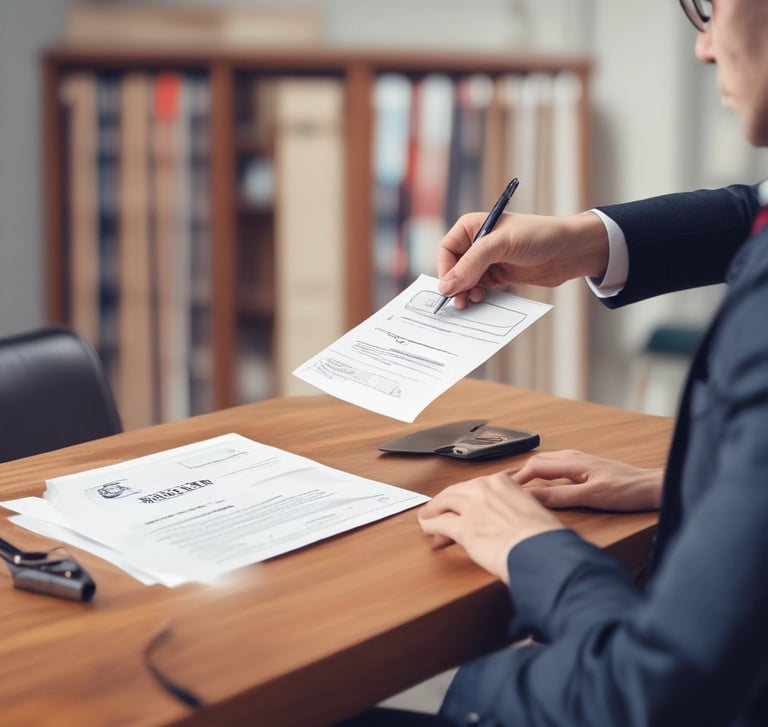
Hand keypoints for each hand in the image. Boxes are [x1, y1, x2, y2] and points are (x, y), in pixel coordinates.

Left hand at [418, 471, 563, 583]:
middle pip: (456, 492)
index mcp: (502, 482)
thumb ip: (515, 507)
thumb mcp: (531, 509)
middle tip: (438, 509)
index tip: (461, 503)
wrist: (541, 550)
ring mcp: (471, 507)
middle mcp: (484, 489)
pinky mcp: (463, 528)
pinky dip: (431, 525)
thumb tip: (511, 518)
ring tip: (427, 517)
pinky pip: (439, 523)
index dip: (465, 496)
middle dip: (445, 501)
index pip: (475, 486)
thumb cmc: (544, 536)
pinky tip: (427, 529)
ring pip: (444, 503)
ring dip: (434, 511)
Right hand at [437, 211, 608, 309]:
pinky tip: (482, 300)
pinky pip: (479, 289)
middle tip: (459, 302)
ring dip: (465, 293)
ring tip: (471, 302)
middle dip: (455, 285)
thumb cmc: (538, 235)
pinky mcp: (498, 276)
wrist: (570, 250)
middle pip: (453, 268)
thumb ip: (471, 265)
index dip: (445, 270)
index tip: (449, 288)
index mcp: (472, 227)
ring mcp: (487, 261)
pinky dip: (477, 296)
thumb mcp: (500, 245)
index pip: (446, 250)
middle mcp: (477, 244)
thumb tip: (446, 286)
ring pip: (465, 282)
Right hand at [514, 450, 663, 511]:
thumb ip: (560, 497)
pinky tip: (545, 485)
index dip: (517, 479)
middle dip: (520, 475)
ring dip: (531, 474)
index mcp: (573, 462)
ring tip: (519, 488)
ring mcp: (580, 461)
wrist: (653, 487)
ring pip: (547, 464)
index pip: (535, 467)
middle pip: (538, 463)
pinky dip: (544, 475)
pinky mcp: (586, 468)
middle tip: (506, 491)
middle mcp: (574, 457)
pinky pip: (557, 467)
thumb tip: (532, 497)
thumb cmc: (628, 491)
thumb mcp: (591, 497)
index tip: (504, 492)